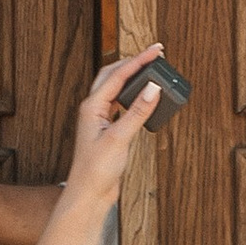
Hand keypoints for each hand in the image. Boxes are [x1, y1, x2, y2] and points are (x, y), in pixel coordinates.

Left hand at [65, 47, 168, 209]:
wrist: (88, 194)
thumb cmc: (96, 170)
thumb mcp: (120, 138)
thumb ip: (137, 112)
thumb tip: (153, 88)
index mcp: (92, 106)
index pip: (118, 74)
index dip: (139, 60)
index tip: (157, 50)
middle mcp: (94, 109)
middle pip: (113, 74)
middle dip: (134, 62)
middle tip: (155, 54)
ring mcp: (100, 119)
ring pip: (116, 88)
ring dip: (133, 77)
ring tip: (151, 69)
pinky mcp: (107, 130)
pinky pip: (121, 103)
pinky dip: (134, 95)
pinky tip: (144, 97)